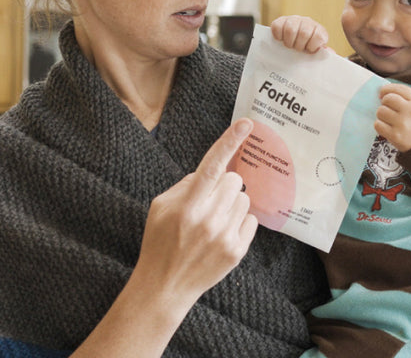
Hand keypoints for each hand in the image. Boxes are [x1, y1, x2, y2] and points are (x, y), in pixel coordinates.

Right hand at [133, 118, 257, 308]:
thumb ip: (186, 184)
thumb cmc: (159, 241)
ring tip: (214, 220)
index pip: (213, 165)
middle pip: (235, 180)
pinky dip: (239, 222)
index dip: (230, 141)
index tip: (246, 123)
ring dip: (232, 204)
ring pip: (244, 200)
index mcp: (187, 204)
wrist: (164, 287)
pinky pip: (251, 220)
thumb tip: (212, 171)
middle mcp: (208, 219)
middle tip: (210, 201)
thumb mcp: (160, 206)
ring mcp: (225, 236)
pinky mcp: (237, 251)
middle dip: (224, 185)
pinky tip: (222, 233)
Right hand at [271, 15, 328, 52]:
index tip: (308, 50)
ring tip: (289, 45)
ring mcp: (294, 20)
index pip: (318, 36)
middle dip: (299, 45)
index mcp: (319, 30)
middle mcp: (307, 22)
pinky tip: (281, 39)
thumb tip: (330, 53)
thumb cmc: (306, 49)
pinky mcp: (281, 20)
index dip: (312, 46)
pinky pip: (277, 26)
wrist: (293, 41)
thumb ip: (322, 53)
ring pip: (290, 29)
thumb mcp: (316, 52)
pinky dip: (278, 36)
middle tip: (297, 49)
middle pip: (304, 33)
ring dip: (288, 42)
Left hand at [375, 83, 410, 152]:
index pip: (398, 89)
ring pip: (380, 111)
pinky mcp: (395, 135)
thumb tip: (382, 91)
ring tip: (389, 120)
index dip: (386, 89)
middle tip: (388, 109)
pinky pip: (378, 124)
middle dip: (384, 103)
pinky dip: (380, 125)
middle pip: (387, 99)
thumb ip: (405, 96)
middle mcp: (410, 111)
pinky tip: (387, 128)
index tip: (382, 93)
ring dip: (382, 115)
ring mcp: (402, 123)